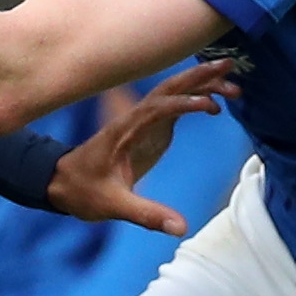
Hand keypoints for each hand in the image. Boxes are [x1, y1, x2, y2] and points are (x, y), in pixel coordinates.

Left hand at [44, 63, 236, 235]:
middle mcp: (135, 119)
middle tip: (228, 66)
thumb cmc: (83, 191)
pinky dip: (195, 99)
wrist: (62, 183)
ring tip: (234, 86)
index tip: (208, 105)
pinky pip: (175, 106)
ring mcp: (143, 121)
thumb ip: (147, 215)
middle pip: (169, 88)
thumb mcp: (113, 206)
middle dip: (198, 77)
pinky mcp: (149, 129)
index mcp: (124, 130)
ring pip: (174, 93)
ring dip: (201, 85)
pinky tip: (216, 104)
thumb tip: (182, 228)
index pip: (156, 108)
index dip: (182, 103)